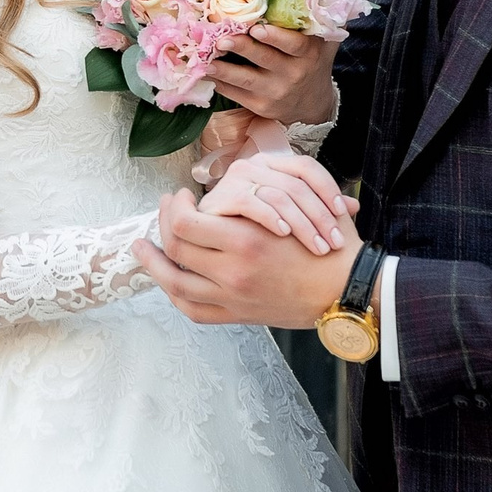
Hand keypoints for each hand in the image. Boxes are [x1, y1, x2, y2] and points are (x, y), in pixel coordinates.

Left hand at [132, 190, 357, 327]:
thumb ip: (265, 193)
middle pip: (174, 249)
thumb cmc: (329, 243)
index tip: (178, 196)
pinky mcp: (238, 316)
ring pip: (175, 283)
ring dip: (153, 263)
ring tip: (142, 247)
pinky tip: (167, 278)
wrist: (349, 289)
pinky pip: (193, 309)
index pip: (183, 224)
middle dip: (162, 225)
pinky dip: (174, 294)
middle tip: (164, 211)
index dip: (173, 207)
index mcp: (246, 240)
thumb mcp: (300, 205)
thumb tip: (236, 175)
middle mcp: (233, 272)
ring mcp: (233, 298)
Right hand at [195, 151, 359, 256]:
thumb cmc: (256, 233)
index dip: (328, 190)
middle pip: (297, 185)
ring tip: (317, 248)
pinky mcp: (221, 196)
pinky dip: (270, 217)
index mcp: (273, 164)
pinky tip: (283, 234)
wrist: (218, 245)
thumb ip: (320, 210)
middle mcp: (254, 165)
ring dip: (302, 224)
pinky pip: (251, 203)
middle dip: (320, 217)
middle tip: (334, 244)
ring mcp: (236, 179)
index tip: (343, 217)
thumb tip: (354, 207)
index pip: (307, 167)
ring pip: (279, 195)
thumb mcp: (293, 220)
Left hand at [203, 24, 337, 125]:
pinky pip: (237, 94)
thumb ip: (317, 19)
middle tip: (222, 39)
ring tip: (206, 60)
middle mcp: (293, 73)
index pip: (294, 45)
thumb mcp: (323, 42)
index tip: (257, 28)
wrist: (312, 103)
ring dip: (224, 70)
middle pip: (265, 59)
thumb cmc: (312, 61)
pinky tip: (205, 73)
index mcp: (308, 54)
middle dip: (243, 48)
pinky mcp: (260, 105)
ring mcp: (275, 92)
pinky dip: (220, 83)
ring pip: (246, 79)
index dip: (275, 37)